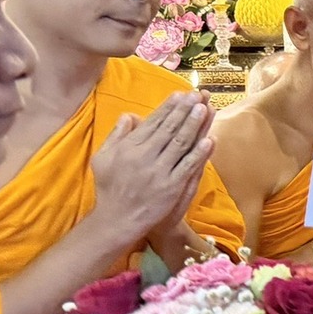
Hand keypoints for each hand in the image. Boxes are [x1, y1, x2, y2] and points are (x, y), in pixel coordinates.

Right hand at [92, 93, 213, 245]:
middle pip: (169, 128)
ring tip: (205, 109)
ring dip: (194, 125)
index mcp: (129, 147)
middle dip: (184, 110)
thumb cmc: (110, 187)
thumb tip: (130, 115)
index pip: (153, 122)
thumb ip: (116, 135)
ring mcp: (160, 171)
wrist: (118, 219)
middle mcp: (145, 156)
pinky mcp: (172, 186)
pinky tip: (209, 140)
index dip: (168, 107)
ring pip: (180, 143)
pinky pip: (188, 166)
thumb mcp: (103, 158)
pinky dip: (199, 153)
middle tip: (198, 95)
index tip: (180, 94)